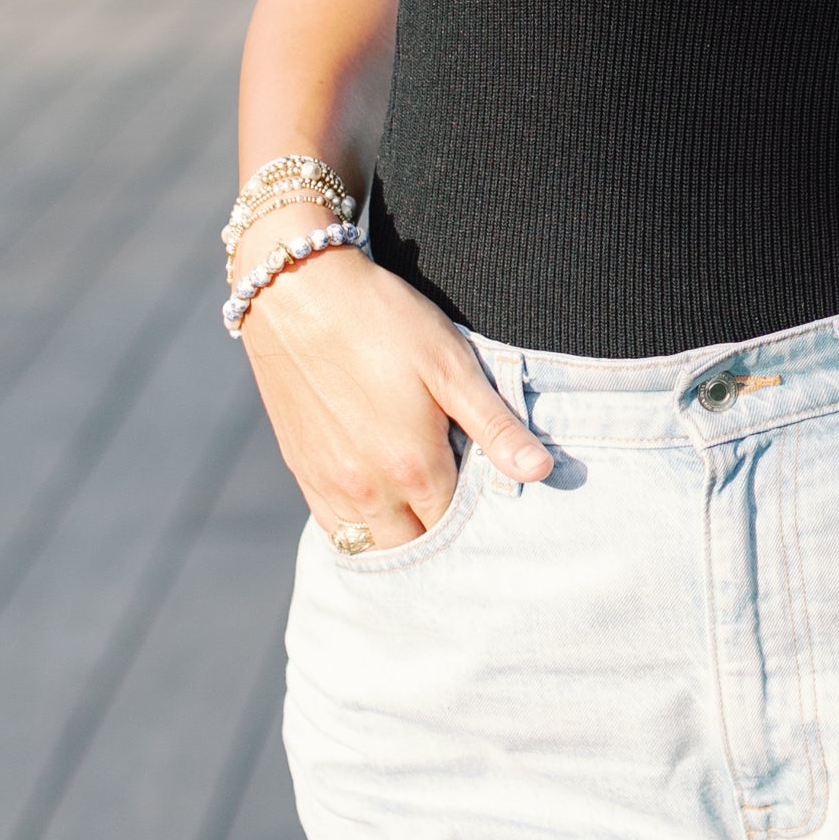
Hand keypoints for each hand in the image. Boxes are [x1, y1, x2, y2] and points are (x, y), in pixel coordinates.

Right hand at [239, 231, 549, 546]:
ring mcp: (330, 484)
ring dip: (400, 539)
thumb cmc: (383, 321)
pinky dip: (359, 531)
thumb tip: (540, 471)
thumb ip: (494, 425)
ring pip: (371, 546)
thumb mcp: (451, 364)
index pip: (457, 527)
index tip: (488, 499)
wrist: (298, 292)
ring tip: (420, 514)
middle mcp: (369, 490)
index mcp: (414, 467)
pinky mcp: (302, 470)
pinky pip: (334, 529)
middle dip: (440, 537)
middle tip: (458, 507)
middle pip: (415, 547)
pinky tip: (377, 507)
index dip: (477, 520)